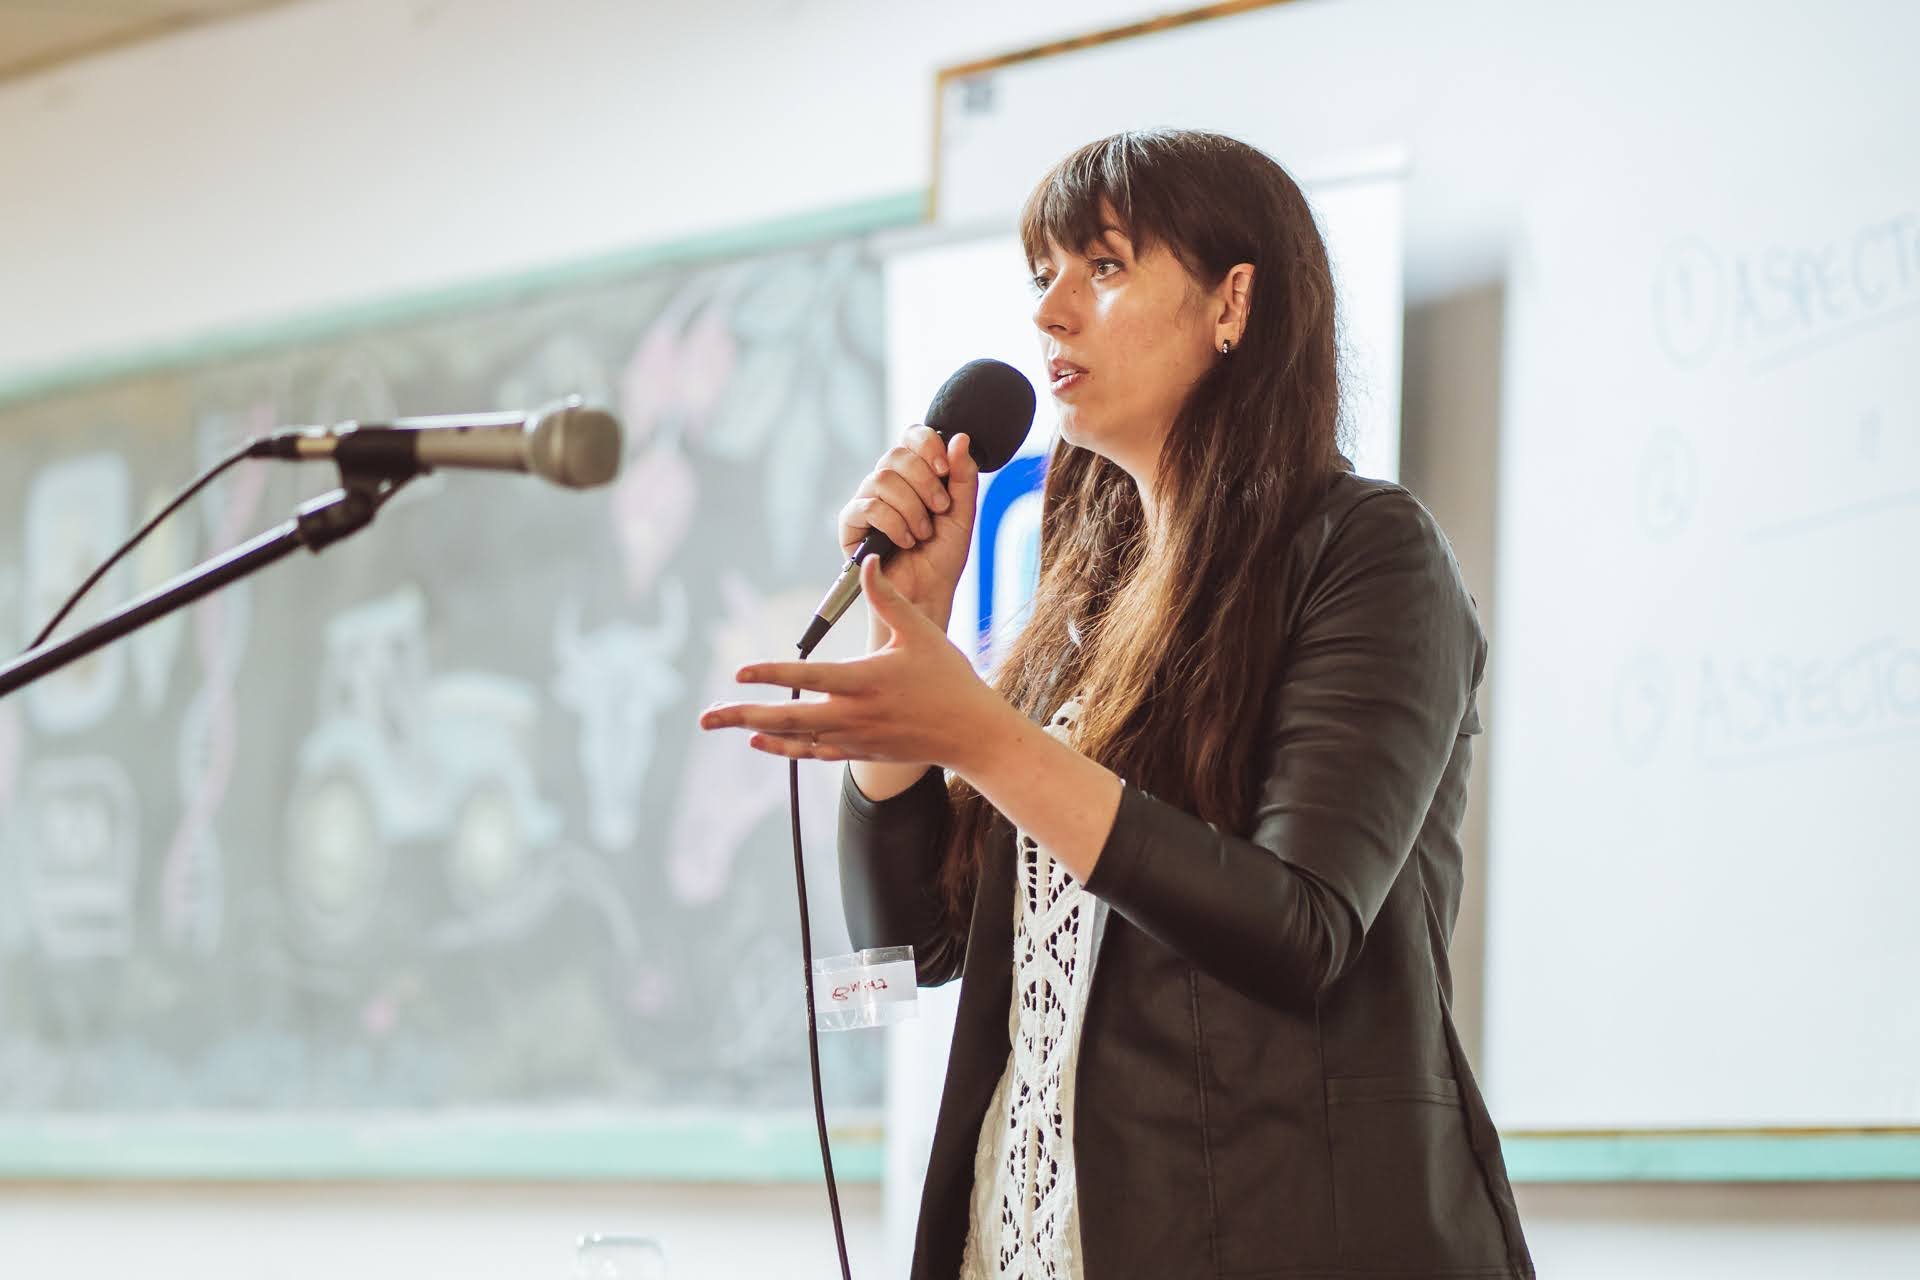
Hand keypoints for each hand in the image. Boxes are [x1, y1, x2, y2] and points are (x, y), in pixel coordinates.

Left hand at [697, 556, 1007, 770]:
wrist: (972, 734)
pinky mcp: (859, 751)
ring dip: (754, 729)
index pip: (808, 677)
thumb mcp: (921, 632)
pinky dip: (783, 747)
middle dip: (743, 715)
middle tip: (705, 716)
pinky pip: (812, 752)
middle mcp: (853, 714)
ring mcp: (854, 737)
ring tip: (720, 724)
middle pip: (787, 717)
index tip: (738, 671)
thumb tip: (866, 561)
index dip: (770, 674)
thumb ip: (889, 598)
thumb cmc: (950, 679)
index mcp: (866, 681)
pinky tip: (758, 740)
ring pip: (794, 737)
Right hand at [837, 425, 978, 629]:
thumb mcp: (962, 514)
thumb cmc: (942, 558)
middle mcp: (887, 483)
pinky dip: (893, 523)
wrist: (926, 596)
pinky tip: (905, 541)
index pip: (911, 436)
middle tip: (940, 508)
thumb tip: (960, 437)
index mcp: (913, 474)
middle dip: (924, 481)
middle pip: (896, 454)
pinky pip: (867, 506)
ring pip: (882, 478)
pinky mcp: (850, 524)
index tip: (944, 469)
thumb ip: (963, 476)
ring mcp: (866, 500)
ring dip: (911, 508)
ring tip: (922, 534)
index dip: (927, 445)